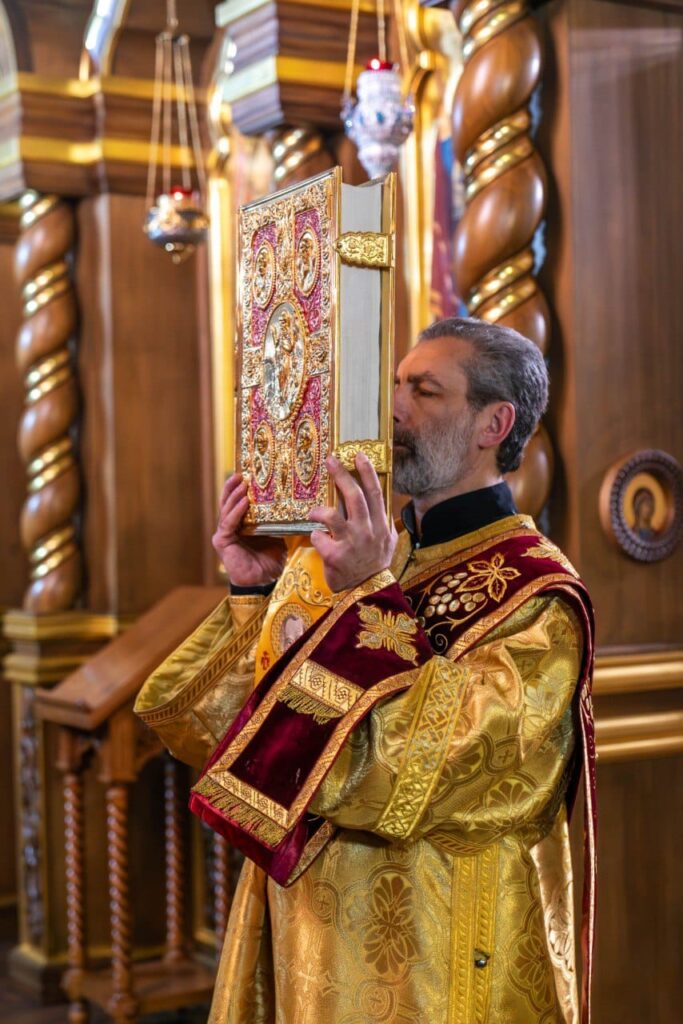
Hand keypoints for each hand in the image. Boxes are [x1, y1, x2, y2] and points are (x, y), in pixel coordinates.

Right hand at [212, 474, 286, 586]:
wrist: (264, 580)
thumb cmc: (270, 560)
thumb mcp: (276, 535)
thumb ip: (275, 522)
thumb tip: (289, 505)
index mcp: (242, 524)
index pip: (237, 502)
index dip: (240, 488)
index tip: (246, 474)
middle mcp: (230, 527)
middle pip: (228, 502)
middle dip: (233, 487)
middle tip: (240, 473)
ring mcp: (225, 533)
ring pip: (227, 509)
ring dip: (234, 495)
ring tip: (242, 483)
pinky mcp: (222, 541)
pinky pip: (229, 523)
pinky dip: (236, 511)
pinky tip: (243, 501)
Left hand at [309, 453, 396, 591]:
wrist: (367, 592)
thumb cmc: (375, 565)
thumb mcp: (388, 543)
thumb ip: (384, 524)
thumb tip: (381, 504)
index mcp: (380, 525)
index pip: (375, 493)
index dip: (367, 472)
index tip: (358, 455)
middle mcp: (367, 531)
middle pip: (354, 496)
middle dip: (341, 475)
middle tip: (330, 460)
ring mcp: (351, 543)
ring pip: (333, 515)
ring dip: (319, 510)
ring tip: (313, 511)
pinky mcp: (334, 555)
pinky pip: (319, 537)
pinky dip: (315, 536)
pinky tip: (318, 539)